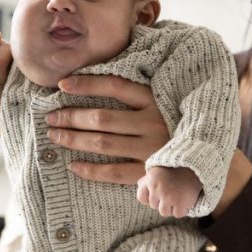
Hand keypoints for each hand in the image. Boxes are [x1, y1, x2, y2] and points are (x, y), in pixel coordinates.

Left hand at [44, 75, 170, 183]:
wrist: (201, 158)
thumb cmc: (173, 123)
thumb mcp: (162, 100)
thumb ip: (136, 92)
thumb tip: (95, 79)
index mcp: (154, 100)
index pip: (115, 86)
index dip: (86, 84)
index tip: (62, 85)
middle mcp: (153, 123)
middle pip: (102, 118)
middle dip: (71, 117)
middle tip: (51, 118)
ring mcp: (151, 148)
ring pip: (103, 143)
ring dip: (74, 140)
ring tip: (56, 136)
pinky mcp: (149, 171)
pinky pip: (114, 172)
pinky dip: (91, 170)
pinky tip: (73, 166)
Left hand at [136, 167, 201, 217]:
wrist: (197, 170)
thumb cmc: (177, 170)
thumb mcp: (159, 170)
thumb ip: (147, 178)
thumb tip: (139, 185)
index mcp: (150, 180)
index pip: (142, 198)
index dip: (151, 196)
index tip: (160, 191)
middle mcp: (157, 189)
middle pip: (154, 206)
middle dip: (163, 200)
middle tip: (174, 190)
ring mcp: (168, 198)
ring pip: (164, 212)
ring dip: (172, 207)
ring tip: (179, 195)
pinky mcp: (180, 204)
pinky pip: (177, 214)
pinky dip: (182, 209)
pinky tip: (185, 199)